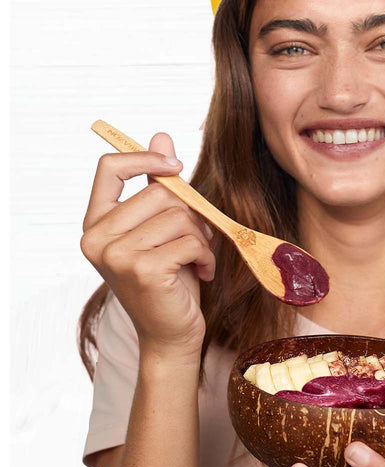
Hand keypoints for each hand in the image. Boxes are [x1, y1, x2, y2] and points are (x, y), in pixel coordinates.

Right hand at [80, 132, 214, 360]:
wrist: (170, 332)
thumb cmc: (168, 278)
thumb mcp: (161, 227)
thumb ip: (156, 184)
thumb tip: (161, 134)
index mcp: (95, 222)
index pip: (108, 167)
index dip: (145, 158)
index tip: (176, 167)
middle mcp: (96, 238)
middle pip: (160, 193)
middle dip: (190, 214)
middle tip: (195, 239)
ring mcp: (116, 255)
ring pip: (180, 216)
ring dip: (201, 238)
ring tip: (196, 259)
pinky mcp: (142, 270)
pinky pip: (190, 241)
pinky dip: (206, 255)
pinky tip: (201, 272)